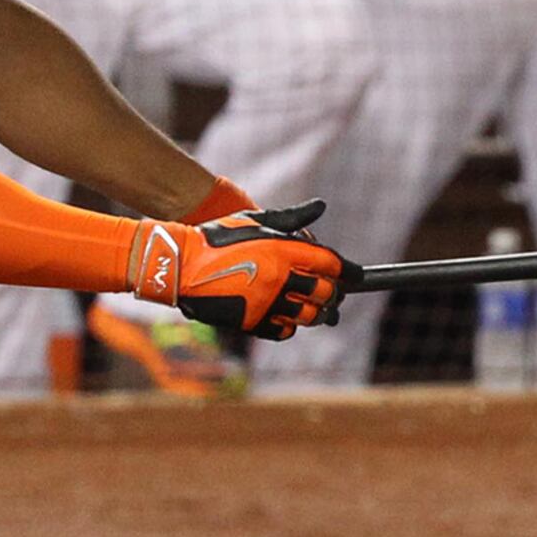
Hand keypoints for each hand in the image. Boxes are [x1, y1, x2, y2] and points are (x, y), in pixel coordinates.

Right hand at [133, 201, 343, 341]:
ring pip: (308, 315)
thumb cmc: (217, 238)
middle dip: (333, 293)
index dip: (348, 270)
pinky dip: (291, 326)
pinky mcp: (251, 321)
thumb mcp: (255, 221)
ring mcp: (266, 302)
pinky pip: (284, 330)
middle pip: (324, 292)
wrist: (180, 265)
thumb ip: (290, 219)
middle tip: (333, 293)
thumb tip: (320, 206)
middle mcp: (279, 279)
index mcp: (283, 252)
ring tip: (316, 309)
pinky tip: (289, 318)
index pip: (330, 264)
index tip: (356, 275)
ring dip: (316, 312)